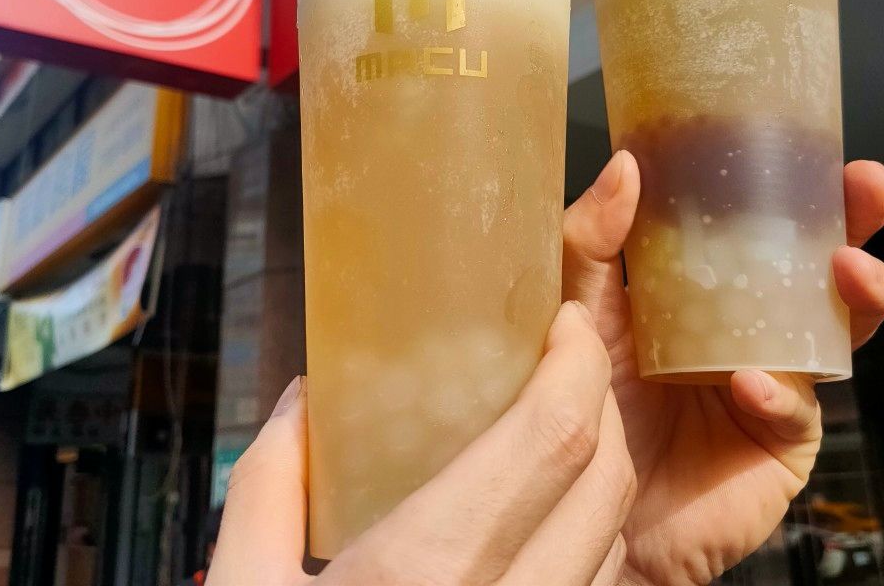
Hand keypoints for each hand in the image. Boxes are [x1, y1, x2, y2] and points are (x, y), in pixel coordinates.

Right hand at [208, 301, 636, 585]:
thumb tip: (310, 401)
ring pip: (613, 546)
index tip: (563, 323)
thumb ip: (270, 484)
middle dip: (602, 405)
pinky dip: (588, 547)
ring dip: (601, 477)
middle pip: (607, 482)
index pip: (554, 441)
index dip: (578, 365)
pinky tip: (537, 530)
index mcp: (428, 570)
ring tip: (553, 434)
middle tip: (563, 363)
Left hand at [563, 153, 883, 585]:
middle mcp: (748, 329)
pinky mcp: (780, 443)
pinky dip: (779, 393)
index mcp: (705, 289)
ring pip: (836, 332)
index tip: (811, 143)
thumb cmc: (581, 406)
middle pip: (817, 269)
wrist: (579, 511)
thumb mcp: (579, 311)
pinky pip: (796, 410)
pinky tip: (750, 383)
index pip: (761, 227)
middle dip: (853, 225)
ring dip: (856, 298)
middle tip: (865, 188)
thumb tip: (625, 165)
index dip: (793, 187)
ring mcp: (773, 383)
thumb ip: (592, 243)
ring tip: (848, 271)